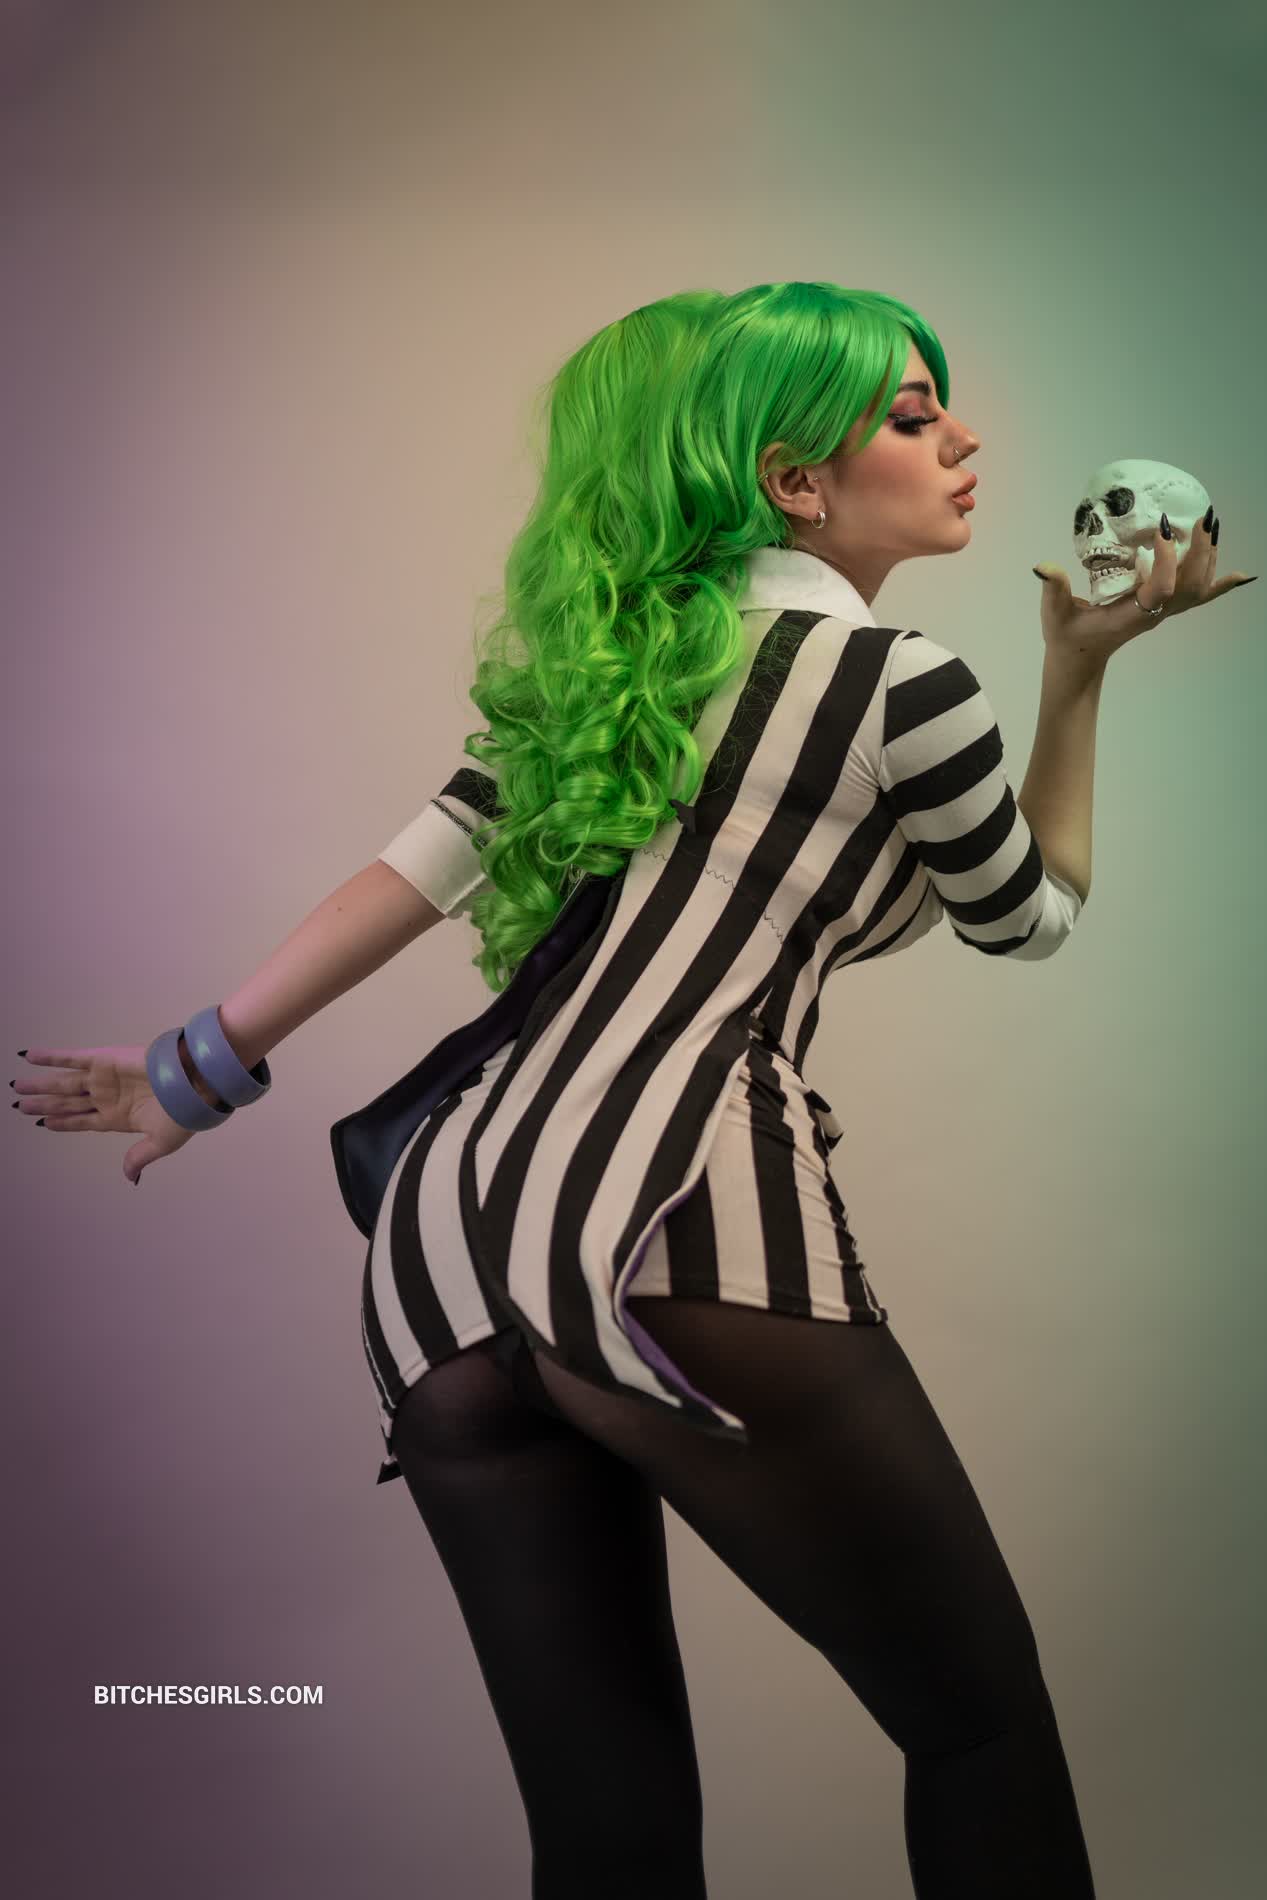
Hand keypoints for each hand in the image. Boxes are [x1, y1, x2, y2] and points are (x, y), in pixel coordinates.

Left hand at [13, 1043, 199, 1184]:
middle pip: (67, 1103)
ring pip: (63, 1083)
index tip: (42, 1123)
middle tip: (19, 1105)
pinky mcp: (103, 1059)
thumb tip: (129, 1177)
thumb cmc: (181, 1113)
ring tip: (18, 1085)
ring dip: (40, 1084)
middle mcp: (107, 1097)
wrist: (194, 1083)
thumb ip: (140, 1157)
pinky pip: (71, 1058)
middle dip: (43, 1104)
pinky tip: (30, 1056)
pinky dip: (51, 1057)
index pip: (82, 1121)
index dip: (63, 1123)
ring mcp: (103, 1078)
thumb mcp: (161, 1143)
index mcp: (118, 1118)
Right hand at [1033, 510, 1254, 667]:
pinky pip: (1199, 597)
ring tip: (1210, 525)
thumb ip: (1053, 589)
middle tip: (1201, 517)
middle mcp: (1154, 614)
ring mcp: (1163, 612)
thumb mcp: (1054, 612)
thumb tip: (1044, 566)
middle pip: (1191, 586)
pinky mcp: (1163, 608)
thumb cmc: (1068, 636)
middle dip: (1201, 551)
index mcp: (1132, 615)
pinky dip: (1221, 585)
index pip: (1162, 590)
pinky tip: (1241, 574)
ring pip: (1199, 588)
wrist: (1079, 659)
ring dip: (1210, 556)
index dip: (1168, 561)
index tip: (1160, 530)